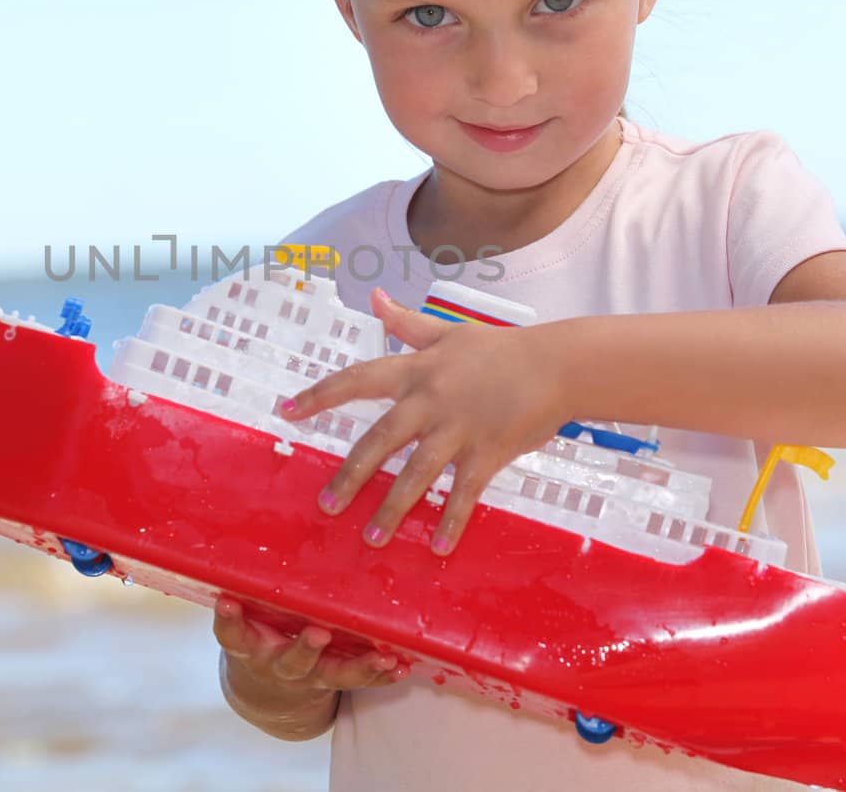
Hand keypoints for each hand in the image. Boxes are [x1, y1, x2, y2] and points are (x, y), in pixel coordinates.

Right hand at [213, 596, 406, 695]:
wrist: (266, 686)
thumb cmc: (257, 630)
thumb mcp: (246, 613)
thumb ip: (250, 584)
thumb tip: (256, 519)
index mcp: (250, 645)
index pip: (233, 634)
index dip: (228, 620)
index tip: (227, 603)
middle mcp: (278, 664)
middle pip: (292, 661)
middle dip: (306, 648)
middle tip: (318, 633)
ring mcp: (309, 676)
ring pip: (334, 675)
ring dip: (360, 667)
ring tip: (382, 657)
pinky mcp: (335, 680)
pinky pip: (362, 681)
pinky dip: (382, 675)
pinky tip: (401, 665)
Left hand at [279, 287, 572, 555]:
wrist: (558, 364)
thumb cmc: (501, 349)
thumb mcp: (449, 331)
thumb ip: (407, 322)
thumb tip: (374, 298)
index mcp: (416, 370)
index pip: (357, 380)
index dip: (320, 395)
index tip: (287, 411)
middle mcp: (430, 401)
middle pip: (379, 440)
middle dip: (350, 475)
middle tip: (326, 506)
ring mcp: (458, 429)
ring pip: (416, 475)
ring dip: (392, 509)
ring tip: (371, 538)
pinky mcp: (488, 453)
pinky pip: (463, 493)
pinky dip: (451, 522)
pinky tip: (437, 548)